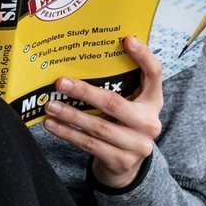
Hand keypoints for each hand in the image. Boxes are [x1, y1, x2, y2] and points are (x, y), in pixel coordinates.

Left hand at [43, 36, 163, 187]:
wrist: (127, 166)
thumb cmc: (123, 124)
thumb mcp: (130, 104)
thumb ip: (120, 86)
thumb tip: (83, 59)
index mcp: (154, 101)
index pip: (155, 73)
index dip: (144, 55)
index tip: (127, 39)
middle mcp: (150, 123)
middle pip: (115, 103)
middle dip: (85, 92)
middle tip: (61, 82)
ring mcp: (137, 145)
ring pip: (98, 127)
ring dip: (70, 116)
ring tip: (50, 106)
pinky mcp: (122, 161)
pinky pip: (90, 145)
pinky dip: (68, 134)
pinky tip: (53, 125)